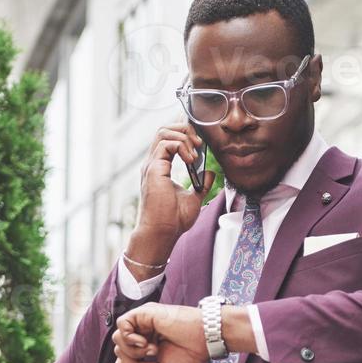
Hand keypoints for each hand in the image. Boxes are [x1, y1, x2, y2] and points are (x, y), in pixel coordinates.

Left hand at [108, 303, 208, 362]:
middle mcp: (143, 331)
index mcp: (148, 343)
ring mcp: (143, 321)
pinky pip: (122, 325)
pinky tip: (145, 342)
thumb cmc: (191, 351)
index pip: (125, 359)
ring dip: (133, 352)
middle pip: (120, 351)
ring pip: (118, 340)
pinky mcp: (144, 312)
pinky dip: (129, 337)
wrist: (205, 338)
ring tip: (154, 352)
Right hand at [130, 121, 213, 251]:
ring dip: (184, 136)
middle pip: (164, 129)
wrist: (163, 233)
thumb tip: (209, 173)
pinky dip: (182, 146)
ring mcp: (152, 165)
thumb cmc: (173, 221)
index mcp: (159, 167)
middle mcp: (153, 163)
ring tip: (195, 152)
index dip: (183, 132)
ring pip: (163, 132)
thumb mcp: (193, 199)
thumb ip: (201, 185)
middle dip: (184, 129)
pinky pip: (166, 144)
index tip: (199, 142)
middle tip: (199, 144)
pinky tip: (191, 160)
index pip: (167, 137)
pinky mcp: (154, 169)